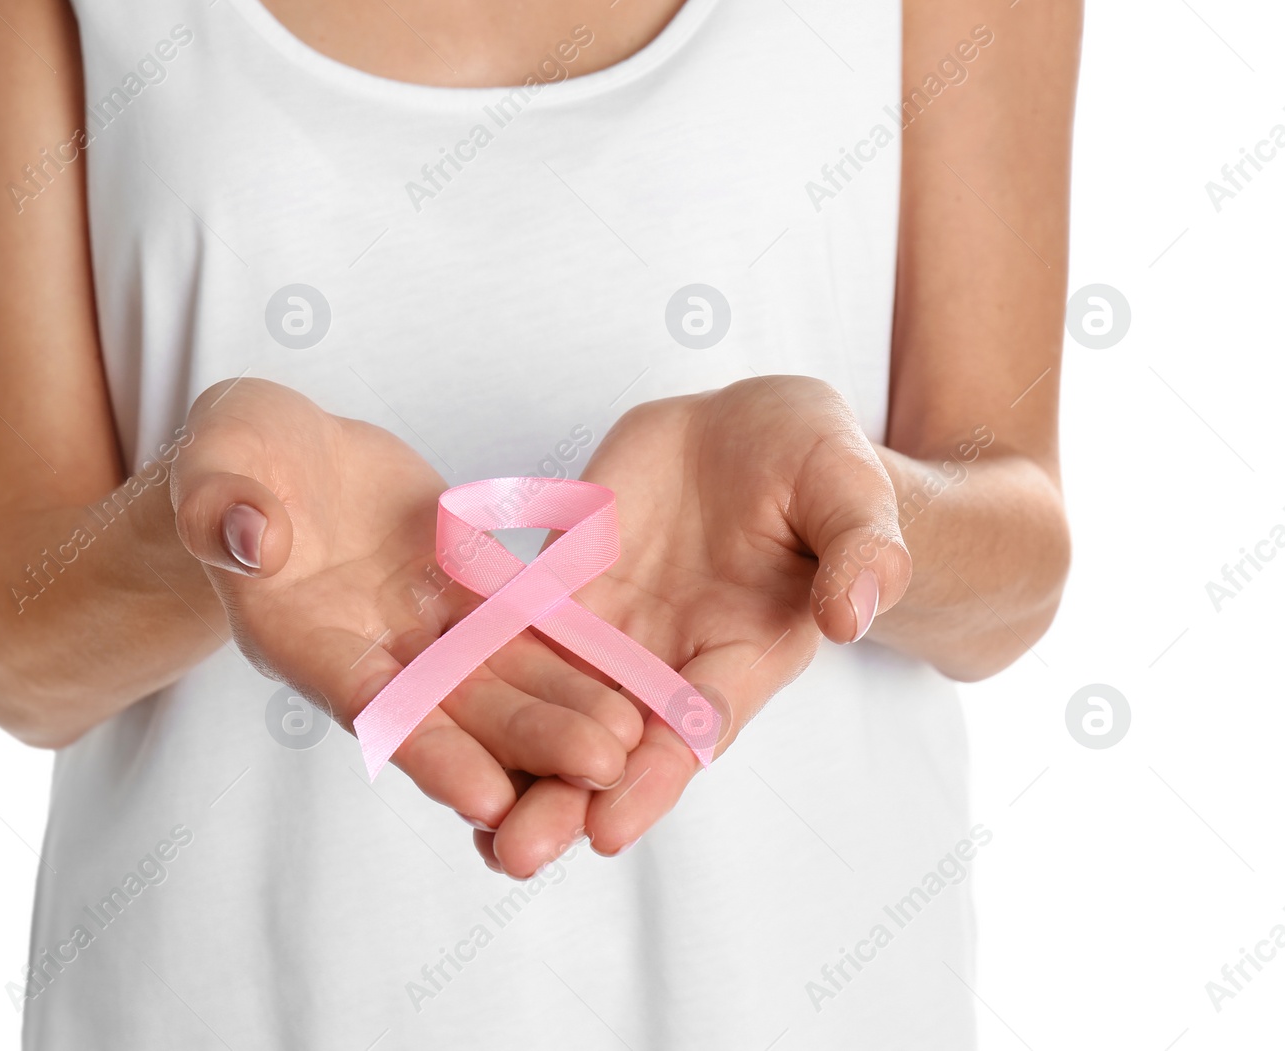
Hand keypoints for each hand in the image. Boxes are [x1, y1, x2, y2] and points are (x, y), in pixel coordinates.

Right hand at [170, 378, 640, 835]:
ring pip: (498, 674)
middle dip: (526, 739)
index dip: (426, 746)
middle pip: (453, 705)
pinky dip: (566, 647)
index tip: (485, 794)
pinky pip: (519, 620)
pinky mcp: (461, 584)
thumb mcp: (213, 466)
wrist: (273, 454)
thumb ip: (222, 506)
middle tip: (601, 769)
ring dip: (561, 708)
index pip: (366, 699)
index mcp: (298, 634)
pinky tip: (625, 669)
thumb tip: (251, 537)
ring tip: (633, 740)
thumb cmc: (228, 462)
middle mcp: (368, 646)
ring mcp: (419, 621)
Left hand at [487, 376, 911, 873]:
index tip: (610, 826)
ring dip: (508, 756)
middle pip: (615, 742)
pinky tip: (424, 708)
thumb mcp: (850, 490)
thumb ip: (859, 550)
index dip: (657, 777)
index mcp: (747, 649)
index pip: (700, 724)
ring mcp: (615, 625)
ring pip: (553, 704)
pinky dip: (476, 671)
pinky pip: (516, 629)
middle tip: (514, 852)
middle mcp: (672, 656)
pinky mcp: (569, 582)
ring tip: (460, 814)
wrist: (753, 432)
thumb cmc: (819, 465)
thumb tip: (853, 613)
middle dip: (565, 797)